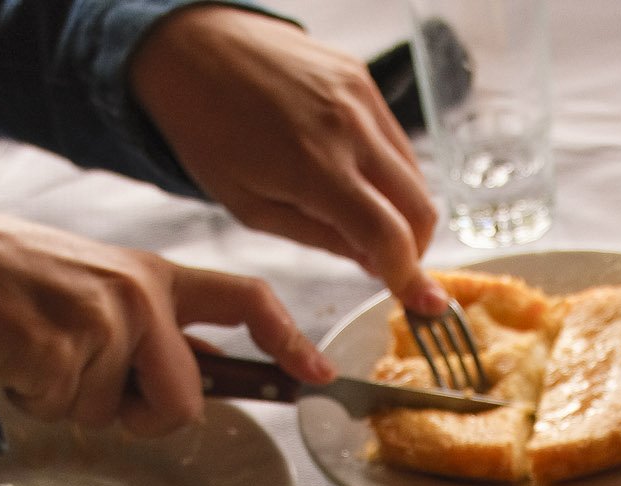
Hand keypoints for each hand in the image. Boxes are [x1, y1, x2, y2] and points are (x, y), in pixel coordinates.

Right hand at [0, 205, 336, 435]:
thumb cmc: (10, 282)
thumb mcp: (94, 289)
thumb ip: (144, 331)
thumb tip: (187, 387)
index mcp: (152, 276)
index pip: (242, 299)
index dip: (286, 339)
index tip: (318, 373)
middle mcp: (139, 296)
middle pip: (185, 404)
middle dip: (141, 417)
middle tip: (84, 377)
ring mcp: (104, 323)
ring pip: (123, 418)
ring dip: (78, 405)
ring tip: (39, 353)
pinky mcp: (65, 353)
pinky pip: (71, 415)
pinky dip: (39, 402)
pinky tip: (16, 358)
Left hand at [129, 6, 446, 311]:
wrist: (192, 45)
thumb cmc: (209, 131)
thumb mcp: (252, 208)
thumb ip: (319, 238)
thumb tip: (374, 262)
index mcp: (313, 167)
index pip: (387, 235)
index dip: (412, 278)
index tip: (427, 305)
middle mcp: (347, 126)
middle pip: (418, 208)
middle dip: (414, 249)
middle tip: (390, 266)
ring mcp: (360, 96)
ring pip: (415, 175)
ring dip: (404, 211)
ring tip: (367, 223)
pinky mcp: (361, 77)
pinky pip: (397, 140)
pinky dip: (391, 173)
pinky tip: (358, 181)